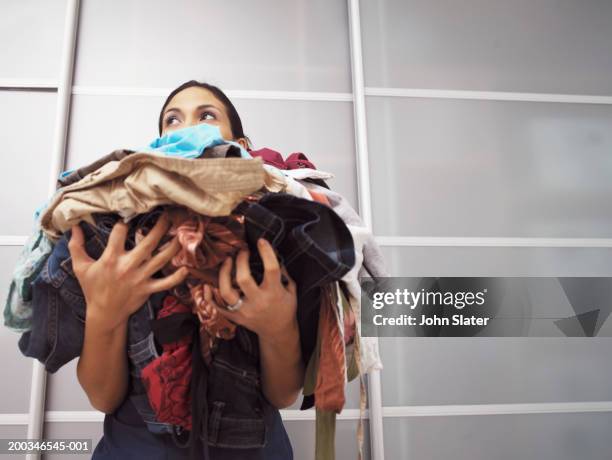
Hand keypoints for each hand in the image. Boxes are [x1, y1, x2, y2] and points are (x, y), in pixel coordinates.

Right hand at [68, 212, 188, 331]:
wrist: (103, 313)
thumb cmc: (93, 288)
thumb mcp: (80, 267)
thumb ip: (76, 246)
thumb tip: (73, 226)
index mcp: (111, 258)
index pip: (119, 233)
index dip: (125, 221)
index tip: (132, 212)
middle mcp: (127, 266)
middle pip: (148, 242)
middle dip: (160, 227)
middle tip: (168, 215)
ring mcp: (140, 278)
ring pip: (161, 259)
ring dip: (173, 246)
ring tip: (181, 234)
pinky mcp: (148, 289)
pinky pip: (166, 283)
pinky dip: (177, 277)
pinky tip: (187, 268)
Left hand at [202, 238, 297, 342]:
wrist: (277, 332)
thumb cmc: (286, 308)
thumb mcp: (291, 290)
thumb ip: (284, 273)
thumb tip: (272, 254)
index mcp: (274, 293)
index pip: (271, 269)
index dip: (266, 252)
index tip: (261, 241)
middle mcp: (258, 302)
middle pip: (243, 279)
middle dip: (241, 260)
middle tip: (242, 251)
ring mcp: (244, 311)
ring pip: (226, 292)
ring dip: (224, 274)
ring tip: (227, 261)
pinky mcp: (235, 317)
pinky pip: (217, 307)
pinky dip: (210, 297)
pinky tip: (208, 285)